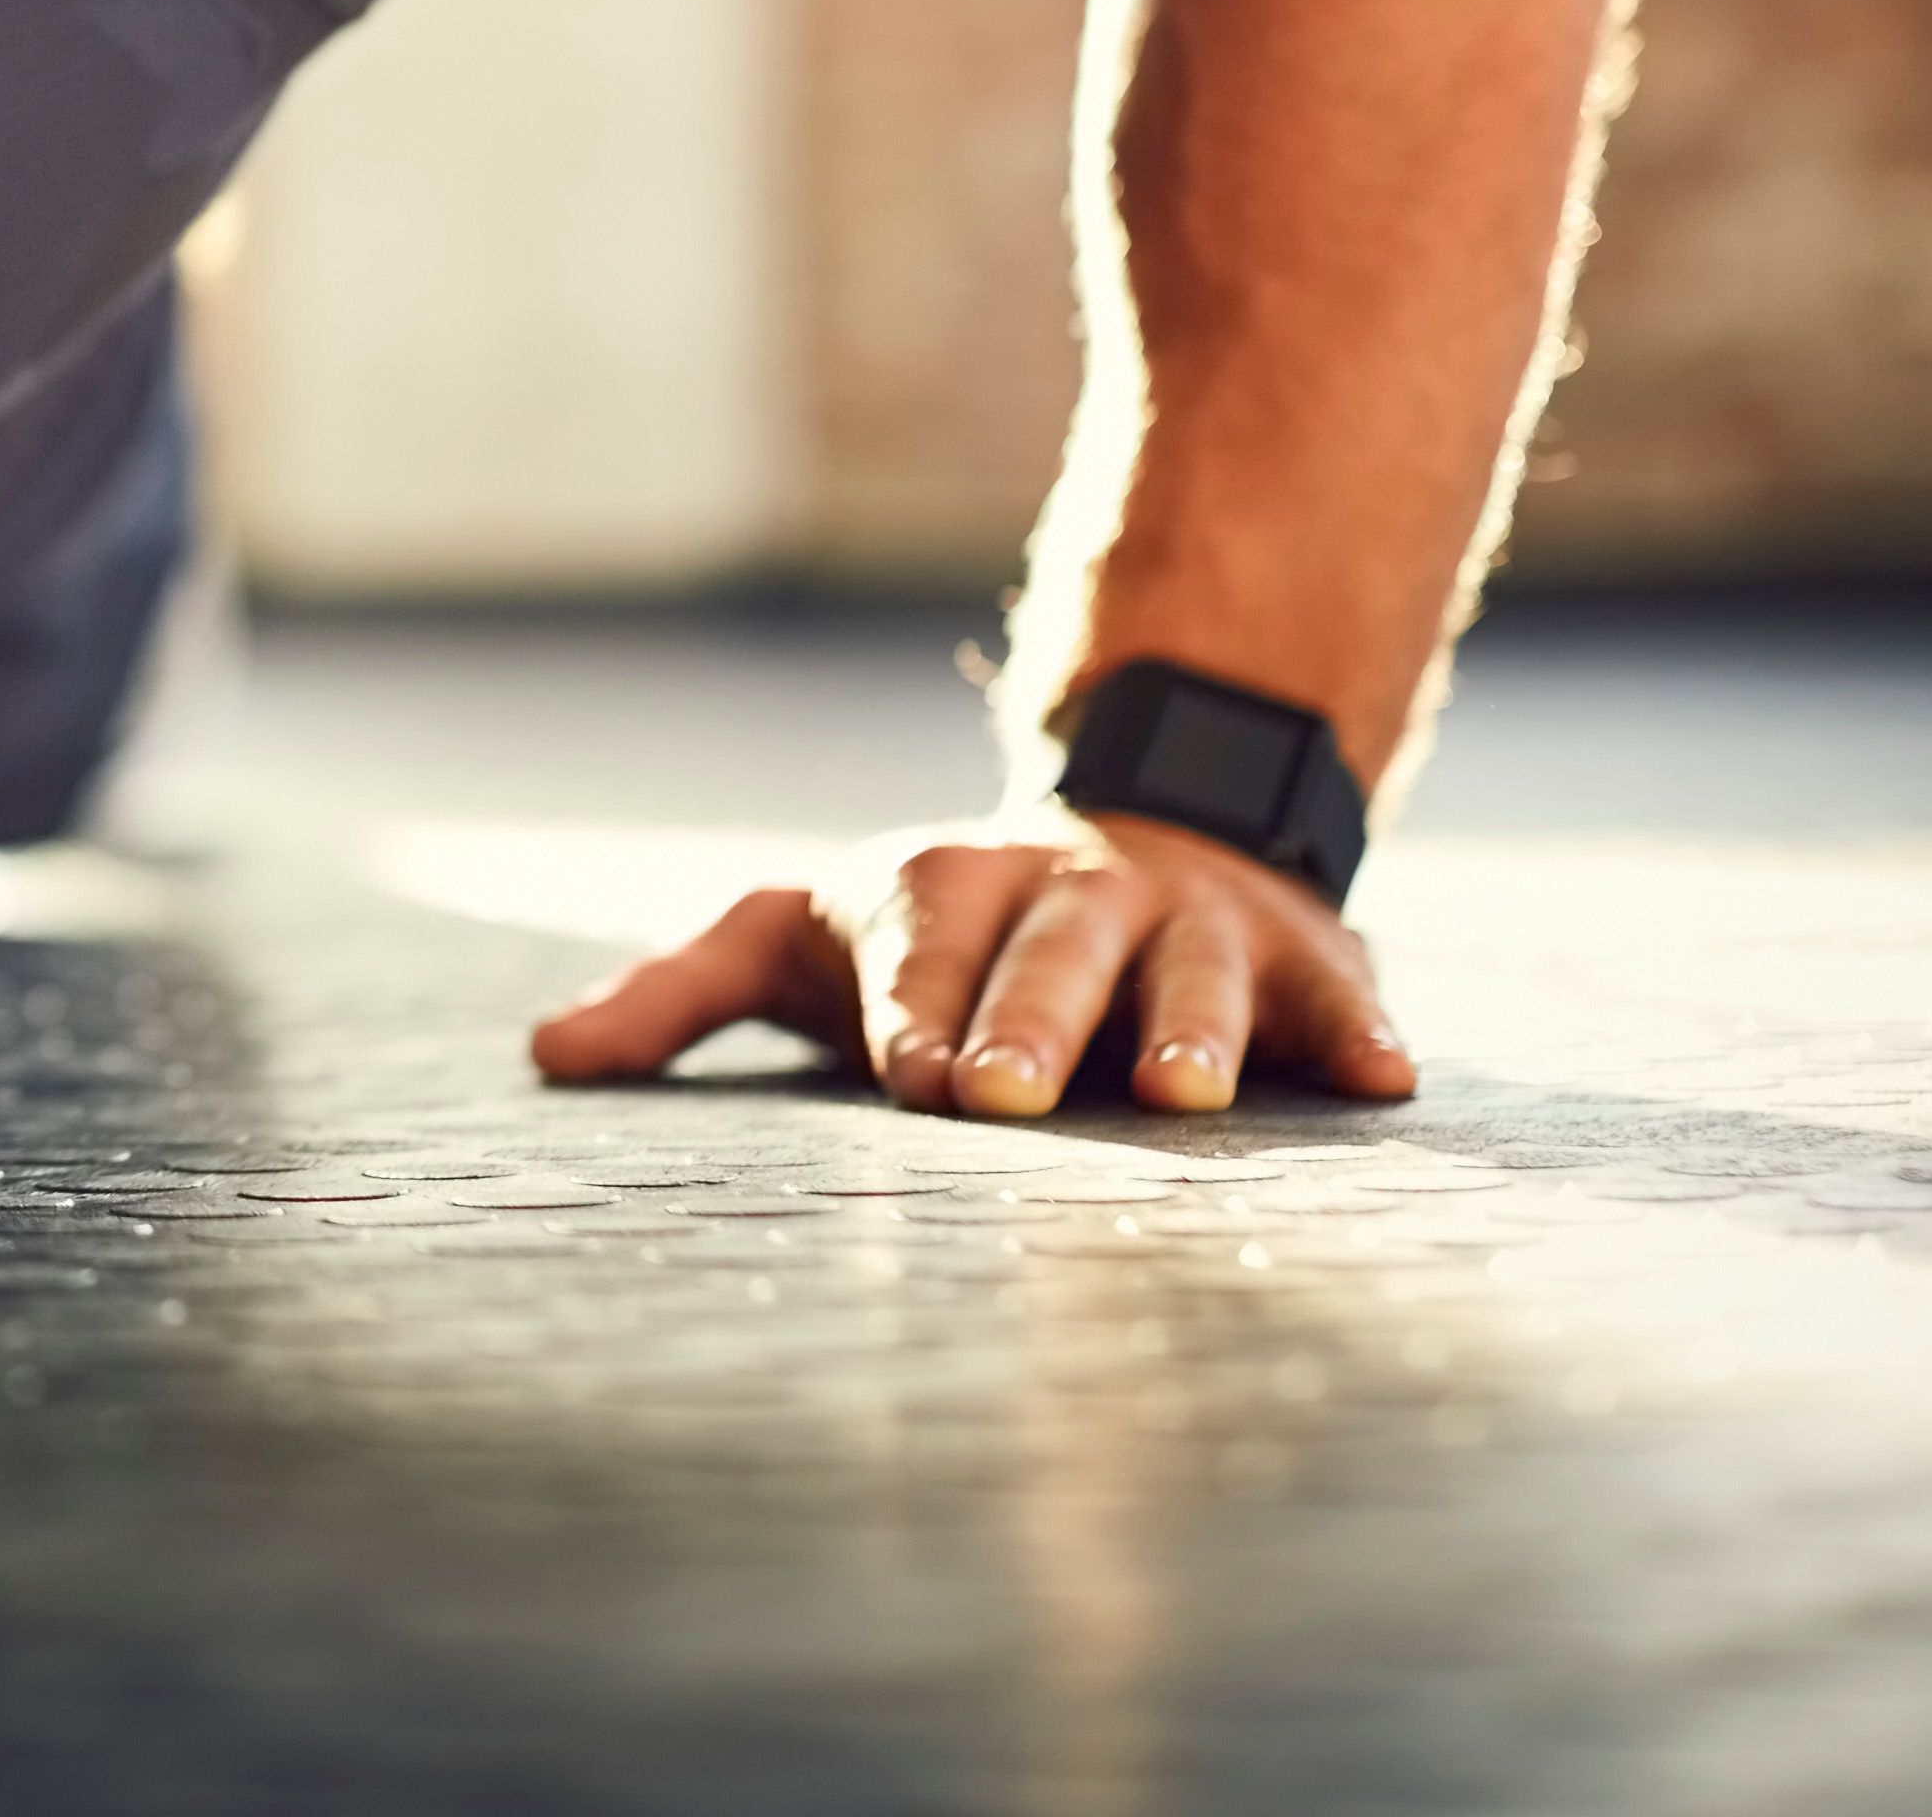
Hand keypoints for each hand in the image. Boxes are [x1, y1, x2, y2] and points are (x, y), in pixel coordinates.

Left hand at [523, 811, 1412, 1118]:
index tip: (912, 1077)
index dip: (917, 1007)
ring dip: (1194, 1025)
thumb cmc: (928, 931)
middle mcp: (1070, 893)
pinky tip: (1387, 1081)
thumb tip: (543, 1059)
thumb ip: (676, 996)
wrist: (1118, 836)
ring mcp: (1191, 919)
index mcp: (942, 888)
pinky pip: (1340, 990)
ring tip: (1187, 1095)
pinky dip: (1361, 1032)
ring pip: (1196, 964)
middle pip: (1050, 949)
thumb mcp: (791, 936)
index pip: (921, 945)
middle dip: (1031, 1020)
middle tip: (1005, 1096)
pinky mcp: (1304, 955)